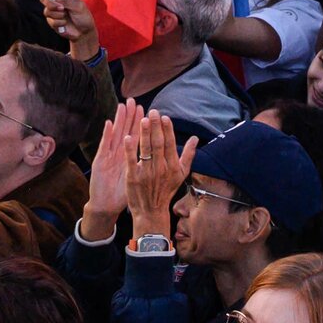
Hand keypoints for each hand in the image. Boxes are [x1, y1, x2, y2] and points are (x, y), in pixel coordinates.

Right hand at [41, 0, 98, 61]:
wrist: (84, 32)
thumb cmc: (83, 17)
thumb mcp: (78, 7)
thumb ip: (66, 0)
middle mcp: (57, 2)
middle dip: (51, 4)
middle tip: (61, 8)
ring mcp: (54, 12)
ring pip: (47, 11)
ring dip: (58, 15)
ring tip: (66, 17)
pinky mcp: (52, 21)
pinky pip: (50, 21)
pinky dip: (59, 23)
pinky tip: (65, 23)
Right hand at [81, 100, 143, 240]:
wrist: (106, 205)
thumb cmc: (121, 192)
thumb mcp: (134, 176)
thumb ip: (141, 164)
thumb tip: (155, 155)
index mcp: (127, 156)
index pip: (136, 136)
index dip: (141, 124)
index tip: (147, 110)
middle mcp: (117, 153)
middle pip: (125, 131)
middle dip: (129, 116)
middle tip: (134, 101)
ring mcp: (108, 156)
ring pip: (115, 134)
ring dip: (118, 120)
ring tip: (122, 105)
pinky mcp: (100, 161)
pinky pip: (105, 146)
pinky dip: (107, 134)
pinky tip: (109, 123)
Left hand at [124, 111, 197, 244]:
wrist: (152, 211)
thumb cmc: (166, 190)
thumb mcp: (181, 174)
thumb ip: (188, 155)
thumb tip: (195, 138)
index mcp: (172, 167)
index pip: (169, 144)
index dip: (167, 130)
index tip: (164, 117)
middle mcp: (161, 169)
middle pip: (158, 144)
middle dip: (155, 127)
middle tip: (152, 112)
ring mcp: (147, 173)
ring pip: (146, 150)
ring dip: (144, 134)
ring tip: (142, 119)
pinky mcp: (133, 177)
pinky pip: (132, 161)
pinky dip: (130, 149)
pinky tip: (128, 137)